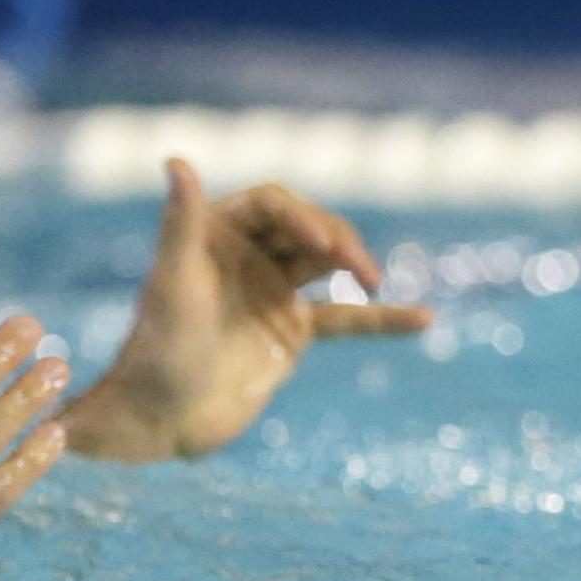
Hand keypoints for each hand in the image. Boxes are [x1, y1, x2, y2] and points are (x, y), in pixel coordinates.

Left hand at [59, 160, 430, 461]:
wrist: (161, 421)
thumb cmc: (155, 349)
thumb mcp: (173, 282)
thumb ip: (180, 221)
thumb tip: (176, 159)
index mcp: (217, 231)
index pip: (273, 204)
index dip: (300, 216)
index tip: (321, 243)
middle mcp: (248, 255)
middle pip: (309, 228)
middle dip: (337, 241)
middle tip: (358, 268)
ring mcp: (273, 292)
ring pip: (330, 264)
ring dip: (357, 265)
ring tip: (373, 279)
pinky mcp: (292, 332)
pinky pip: (347, 320)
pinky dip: (383, 320)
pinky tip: (425, 319)